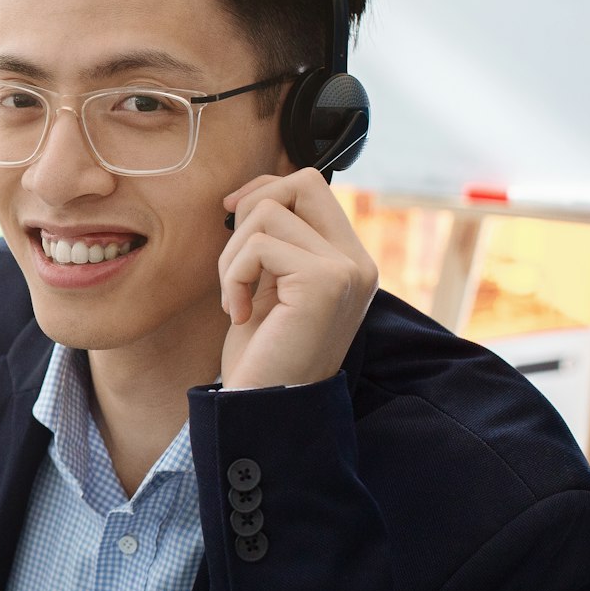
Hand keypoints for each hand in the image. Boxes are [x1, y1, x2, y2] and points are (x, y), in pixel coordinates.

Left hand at [218, 169, 378, 391]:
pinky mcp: (325, 282)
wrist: (265, 408)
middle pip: (303, 182)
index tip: (231, 213)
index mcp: (347, 260)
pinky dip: (233, 277)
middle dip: (252, 208)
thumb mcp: (270, 287)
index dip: (267, 188)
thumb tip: (250, 197)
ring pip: (268, 213)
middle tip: (234, 259)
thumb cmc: (262, 355)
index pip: (312, 187)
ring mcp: (347, 270)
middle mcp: (357, 261)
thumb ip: (275, 244)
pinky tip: (238, 314)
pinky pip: (258, 247)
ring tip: (235, 300)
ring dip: (233, 256)